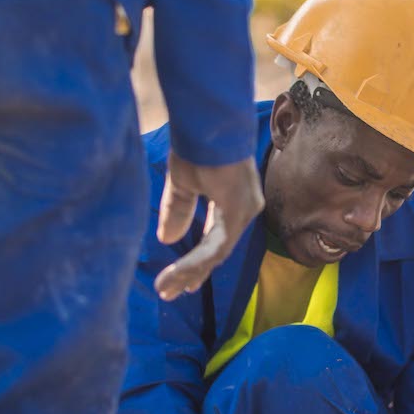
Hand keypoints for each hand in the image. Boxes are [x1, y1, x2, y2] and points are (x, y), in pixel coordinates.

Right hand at [153, 152, 262, 299]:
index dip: (198, 261)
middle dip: (193, 274)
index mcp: (236, 202)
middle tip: (172, 292)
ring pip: (217, 253)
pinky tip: (177, 273)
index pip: (218, 240)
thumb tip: (168, 239)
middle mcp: (246, 208)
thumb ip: (178, 210)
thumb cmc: (198, 145)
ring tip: (168, 288)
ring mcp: (245, 210)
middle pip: (219, 252)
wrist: (208, 122)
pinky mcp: (238, 209)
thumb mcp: (183, 183)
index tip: (181, 280)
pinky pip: (216, 245)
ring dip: (190, 272)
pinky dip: (194, 261)